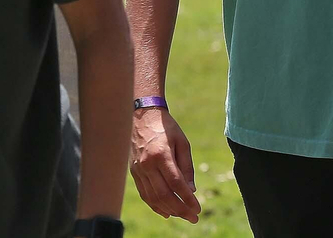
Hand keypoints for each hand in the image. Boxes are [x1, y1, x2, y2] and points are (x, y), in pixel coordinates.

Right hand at [129, 107, 200, 221]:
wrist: (143, 116)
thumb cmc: (166, 128)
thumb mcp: (182, 143)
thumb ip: (187, 167)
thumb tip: (191, 190)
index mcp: (161, 154)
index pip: (176, 183)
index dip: (187, 199)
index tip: (198, 208)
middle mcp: (147, 164)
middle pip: (164, 194)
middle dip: (180, 209)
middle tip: (193, 217)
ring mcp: (139, 169)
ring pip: (153, 197)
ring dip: (169, 210)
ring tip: (183, 215)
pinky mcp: (134, 172)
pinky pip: (145, 194)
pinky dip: (156, 205)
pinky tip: (167, 212)